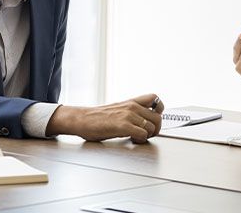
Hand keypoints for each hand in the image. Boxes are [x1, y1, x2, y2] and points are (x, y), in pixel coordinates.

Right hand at [46, 94, 163, 142]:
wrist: (81, 119)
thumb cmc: (97, 117)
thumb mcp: (117, 109)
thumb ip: (131, 111)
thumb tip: (142, 119)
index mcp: (131, 102)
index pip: (155, 99)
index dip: (159, 110)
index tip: (153, 119)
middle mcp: (132, 106)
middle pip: (158, 117)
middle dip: (156, 129)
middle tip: (147, 134)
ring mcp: (128, 115)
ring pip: (152, 127)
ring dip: (148, 136)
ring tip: (137, 137)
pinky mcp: (123, 125)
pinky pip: (143, 134)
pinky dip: (140, 140)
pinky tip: (132, 139)